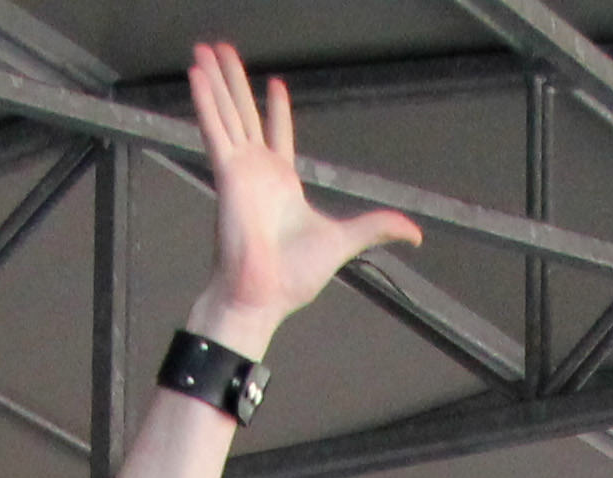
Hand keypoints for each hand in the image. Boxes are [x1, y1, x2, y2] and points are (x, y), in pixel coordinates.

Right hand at [185, 41, 420, 350]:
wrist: (263, 294)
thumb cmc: (294, 277)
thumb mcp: (345, 242)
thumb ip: (376, 228)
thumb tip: (416, 234)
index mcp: (282, 185)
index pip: (277, 136)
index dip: (276, 110)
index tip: (276, 85)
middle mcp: (258, 172)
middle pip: (246, 114)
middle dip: (235, 81)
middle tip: (225, 50)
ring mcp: (240, 169)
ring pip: (227, 112)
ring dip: (216, 79)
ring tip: (204, 47)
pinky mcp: (227, 172)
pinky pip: (214, 127)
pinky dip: (205, 100)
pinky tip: (197, 73)